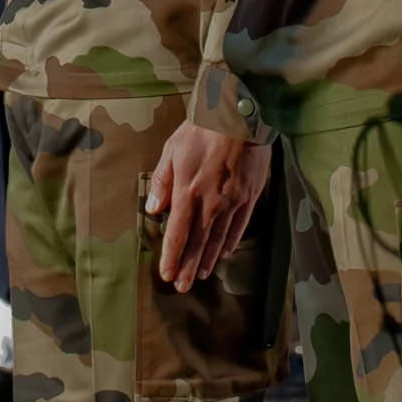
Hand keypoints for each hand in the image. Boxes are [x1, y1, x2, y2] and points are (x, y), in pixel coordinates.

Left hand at [145, 123, 270, 289]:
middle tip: (182, 287)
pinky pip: (239, 227)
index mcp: (188, 192)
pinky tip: (224, 253)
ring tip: (201, 276)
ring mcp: (232, 202)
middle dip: (188, 267)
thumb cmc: (202, 129)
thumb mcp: (172, 149)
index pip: (177, 233)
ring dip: (207, 260)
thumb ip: (162, 181)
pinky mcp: (249, 196)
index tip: (166, 274)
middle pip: (197, 243)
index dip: (172, 257)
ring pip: (218, 239)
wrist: (239, 115)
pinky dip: (230, 243)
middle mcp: (210, 203)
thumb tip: (153, 209)